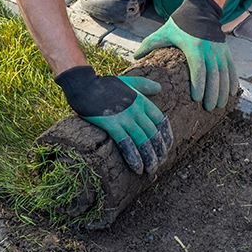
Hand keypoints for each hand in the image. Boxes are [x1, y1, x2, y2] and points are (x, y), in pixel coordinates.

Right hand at [55, 66, 172, 174]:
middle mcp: (136, 110)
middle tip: (159, 163)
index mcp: (142, 101)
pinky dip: (133, 157)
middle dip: (158, 151)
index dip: (165, 136)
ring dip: (149, 158)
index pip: (161, 121)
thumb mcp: (129, 81)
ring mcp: (124, 118)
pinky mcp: (111, 125)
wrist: (85, 85)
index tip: (166, 148)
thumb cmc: (105, 84)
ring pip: (142, 141)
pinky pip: (126, 144)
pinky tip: (137, 168)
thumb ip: (144, 85)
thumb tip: (159, 88)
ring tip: (151, 170)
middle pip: (153, 134)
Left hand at [134, 0, 237, 110]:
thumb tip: (135, 57)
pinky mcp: (225, 51)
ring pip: (224, 74)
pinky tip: (231, 93)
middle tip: (208, 108)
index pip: (198, 68)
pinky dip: (232, 81)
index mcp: (194, 47)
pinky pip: (231, 68)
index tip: (197, 99)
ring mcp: (219, 51)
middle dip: (212, 93)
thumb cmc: (180, 24)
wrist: (201, 10)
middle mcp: (209, 49)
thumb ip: (149, 44)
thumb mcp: (163, 32)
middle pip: (213, 75)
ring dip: (223, 91)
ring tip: (219, 105)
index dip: (199, 84)